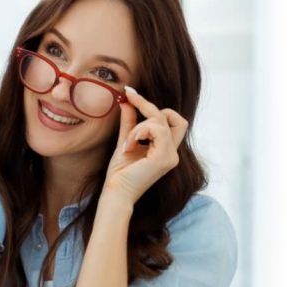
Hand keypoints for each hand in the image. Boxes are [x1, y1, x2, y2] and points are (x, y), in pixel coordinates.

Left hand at [103, 86, 188, 206]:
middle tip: (129, 100)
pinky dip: (140, 132)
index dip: (152, 106)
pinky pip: (157, 130)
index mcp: (165, 150)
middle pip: (172, 117)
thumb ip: (129, 123)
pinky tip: (129, 146)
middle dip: (148, 106)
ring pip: (161, 121)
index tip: (130, 93)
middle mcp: (172, 153)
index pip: (171, 121)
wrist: (115, 194)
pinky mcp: (164, 159)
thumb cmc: (119, 174)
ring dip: (139, 126)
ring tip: (127, 143)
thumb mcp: (125, 142)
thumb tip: (127, 101)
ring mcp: (171, 157)